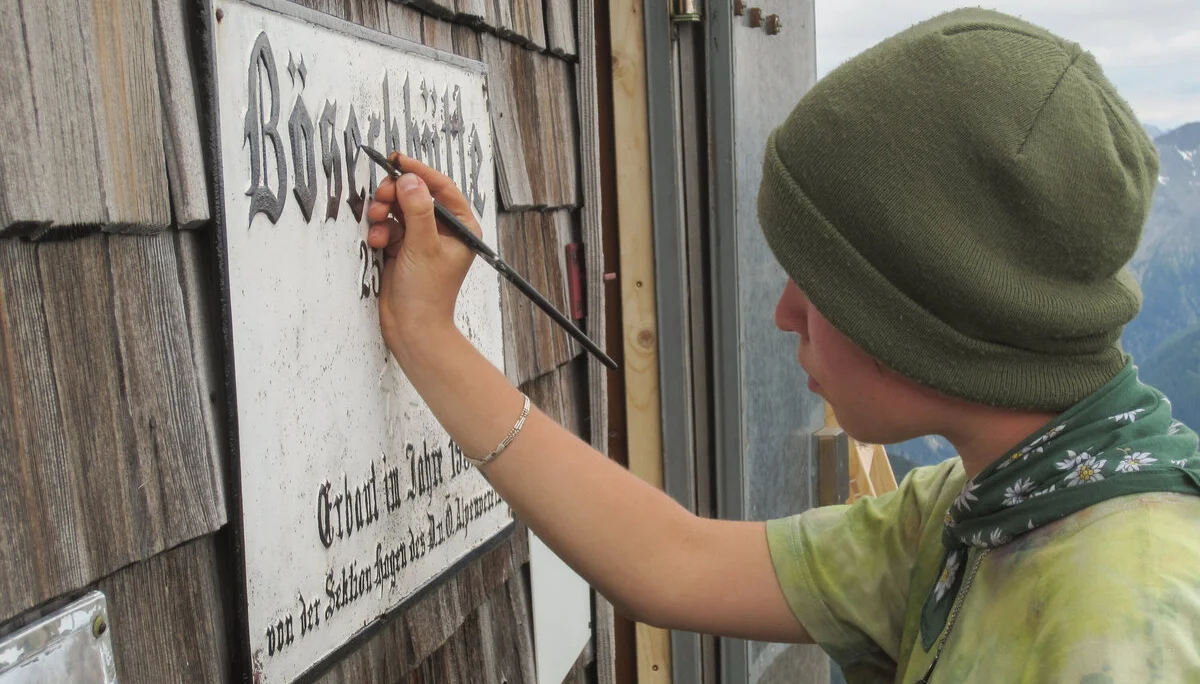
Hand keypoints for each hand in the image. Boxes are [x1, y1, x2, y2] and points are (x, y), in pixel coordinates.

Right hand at [366, 152, 480, 359]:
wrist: (412, 327)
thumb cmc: (428, 293)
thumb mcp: (423, 246)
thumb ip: (416, 210)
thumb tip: (410, 179)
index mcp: (462, 227)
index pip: (442, 188)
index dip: (420, 172)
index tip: (398, 160)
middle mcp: (444, 230)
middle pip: (417, 194)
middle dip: (395, 193)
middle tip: (381, 195)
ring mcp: (423, 239)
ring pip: (400, 208)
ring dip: (384, 211)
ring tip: (376, 220)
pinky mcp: (405, 248)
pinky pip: (390, 226)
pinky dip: (381, 229)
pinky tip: (377, 240)